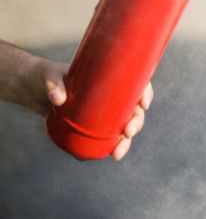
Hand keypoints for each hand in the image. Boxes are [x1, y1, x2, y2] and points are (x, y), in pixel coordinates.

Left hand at [33, 57, 153, 160]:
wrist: (34, 88)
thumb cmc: (46, 76)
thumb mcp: (50, 76)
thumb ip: (53, 85)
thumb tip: (58, 100)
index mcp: (110, 77)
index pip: (136, 83)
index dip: (145, 92)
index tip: (144, 103)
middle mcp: (111, 95)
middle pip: (134, 108)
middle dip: (136, 122)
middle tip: (128, 132)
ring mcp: (102, 111)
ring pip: (124, 125)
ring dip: (126, 141)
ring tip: (118, 153)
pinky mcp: (91, 124)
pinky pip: (108, 136)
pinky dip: (113, 146)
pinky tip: (112, 155)